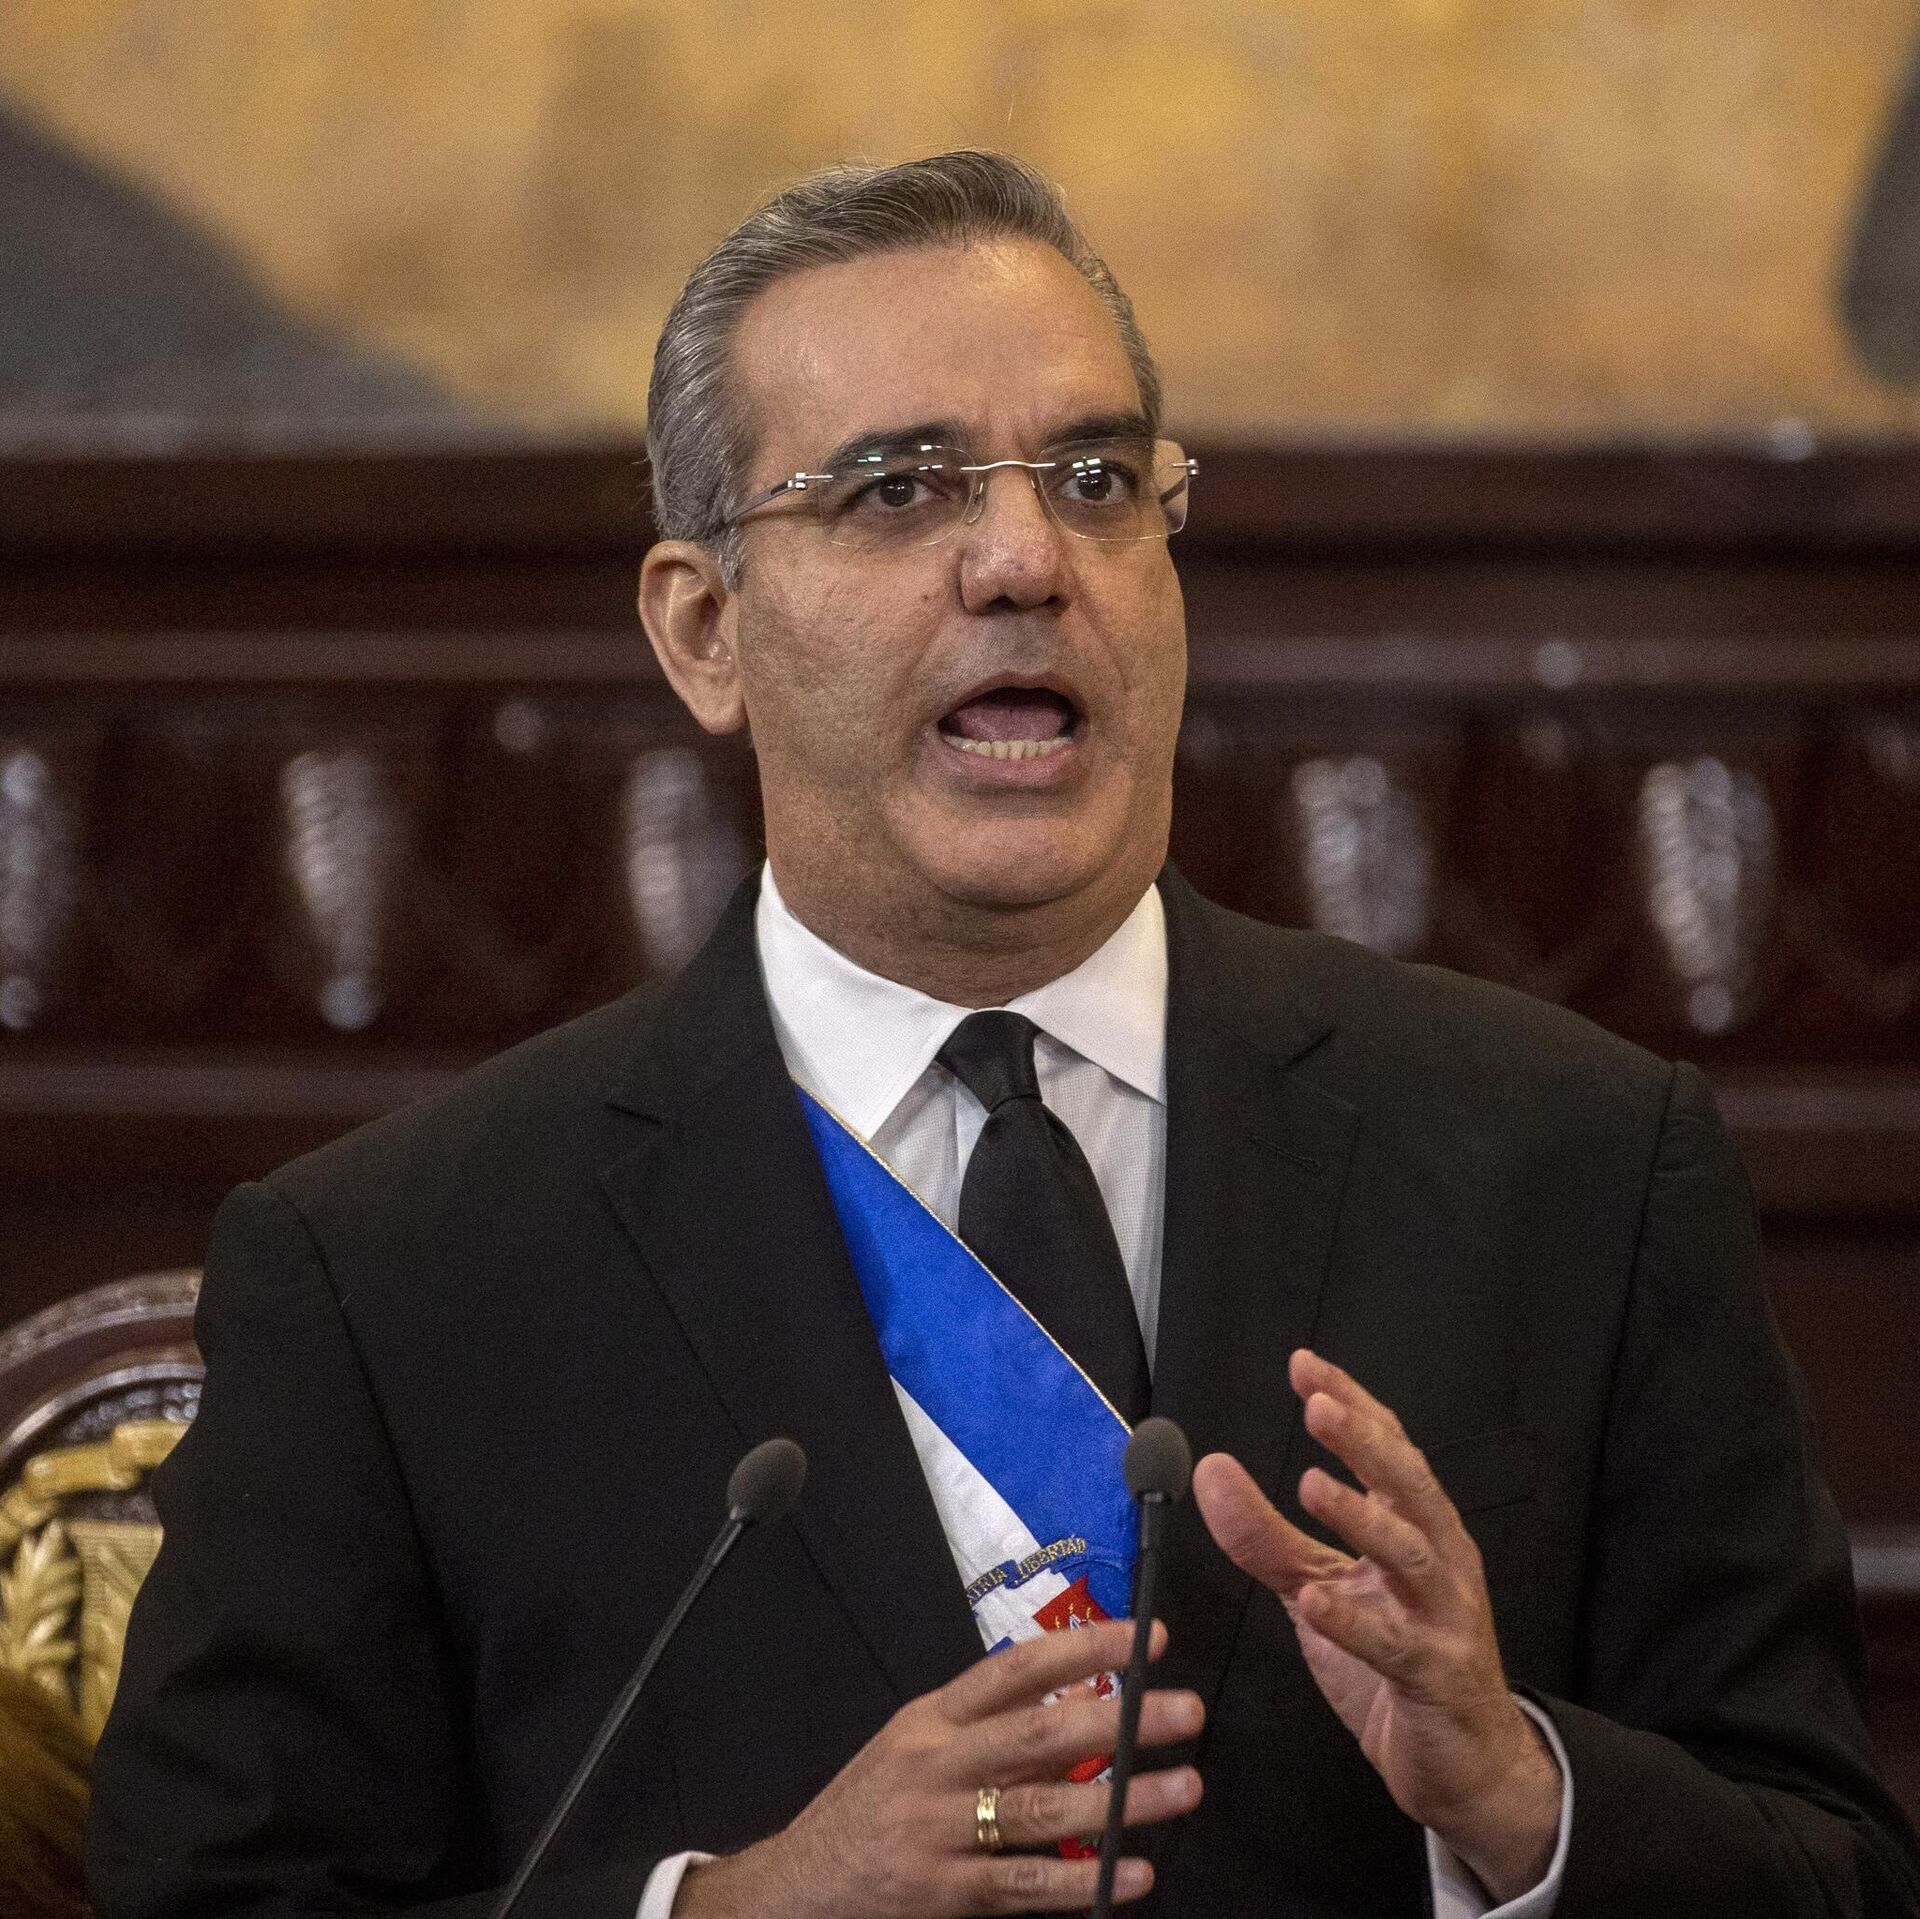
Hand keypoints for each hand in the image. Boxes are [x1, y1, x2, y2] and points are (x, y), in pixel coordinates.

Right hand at [674, 1618, 1203, 1917]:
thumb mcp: (915, 1747)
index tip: (1145, 1637)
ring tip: (1182, 1787)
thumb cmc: (869, 1811)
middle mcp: (935, 1767)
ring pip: (1042, 1810)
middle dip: (1120, 1720)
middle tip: (1183, 1710)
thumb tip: (1080, 1698)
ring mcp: (938, 1833)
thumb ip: (987, 1724)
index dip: (1084, 1649)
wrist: (794, 1890)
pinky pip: (1022, 1885)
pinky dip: (1081, 1882)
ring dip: (1121, 1801)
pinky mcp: (942, 1895)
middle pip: (1039, 1735)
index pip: (1016, 1669)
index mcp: (932, 1719)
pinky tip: (1131, 1874)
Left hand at [1192, 1349, 1559, 1903]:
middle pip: (1410, 1486)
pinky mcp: (1439, 1678)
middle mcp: (1441, 1561)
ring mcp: (1447, 1618)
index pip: (1388, 1450)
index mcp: (1417, 1529)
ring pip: (1413, 1556)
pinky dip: (1358, 1622)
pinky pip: (1399, 1646)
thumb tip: (1210, 1469)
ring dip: (1364, 1517)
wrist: (1464, 1762)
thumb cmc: (1396, 1661)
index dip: (1351, 1405)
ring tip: (1313, 1485)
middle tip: (1320, 1406)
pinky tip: (1319, 1601)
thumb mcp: (1318, 1587)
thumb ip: (1265, 1533)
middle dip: (1367, 1442)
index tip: (1304, 1366)